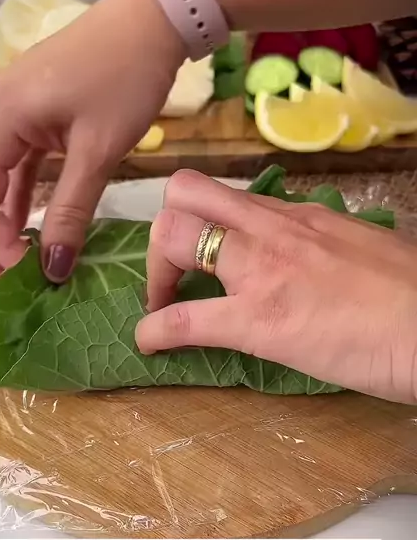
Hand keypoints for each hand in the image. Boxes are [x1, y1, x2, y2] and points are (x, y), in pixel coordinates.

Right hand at [0, 0, 184, 284]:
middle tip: (10, 286)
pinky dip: (22, 200)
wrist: (154, 19)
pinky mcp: (35, 116)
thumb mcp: (100, 151)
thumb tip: (53, 269)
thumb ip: (72, 211)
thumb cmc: (127, 77)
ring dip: (3, 225)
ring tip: (17, 269)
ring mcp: (12, 114)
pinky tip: (32, 231)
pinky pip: (17, 167)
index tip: (25, 276)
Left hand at [136, 170, 416, 403]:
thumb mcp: (362, 249)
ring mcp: (261, 270)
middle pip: (186, 196)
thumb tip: (312, 260)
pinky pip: (182, 318)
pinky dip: (154, 330)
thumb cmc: (411, 296)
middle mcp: (273, 229)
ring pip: (173, 237)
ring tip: (162, 307)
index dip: (203, 222)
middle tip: (175, 276)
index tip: (206, 255)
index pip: (230, 196)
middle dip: (166, 234)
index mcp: (300, 215)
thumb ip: (326, 246)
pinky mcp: (257, 319)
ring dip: (155, 274)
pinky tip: (149, 343)